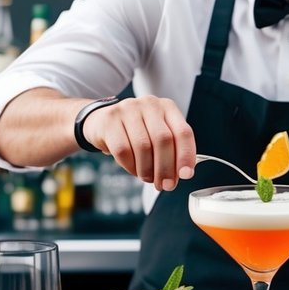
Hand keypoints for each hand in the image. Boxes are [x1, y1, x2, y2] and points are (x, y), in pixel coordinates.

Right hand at [81, 96, 196, 191]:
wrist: (102, 122)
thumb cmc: (136, 133)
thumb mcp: (157, 135)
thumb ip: (172, 151)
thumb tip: (183, 174)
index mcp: (167, 107)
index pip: (183, 132)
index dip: (186, 156)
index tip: (186, 175)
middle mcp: (149, 104)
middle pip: (163, 140)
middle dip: (165, 168)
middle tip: (164, 185)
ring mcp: (128, 109)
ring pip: (143, 146)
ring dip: (147, 170)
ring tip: (147, 178)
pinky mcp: (110, 120)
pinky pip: (123, 150)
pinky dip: (130, 166)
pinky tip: (133, 169)